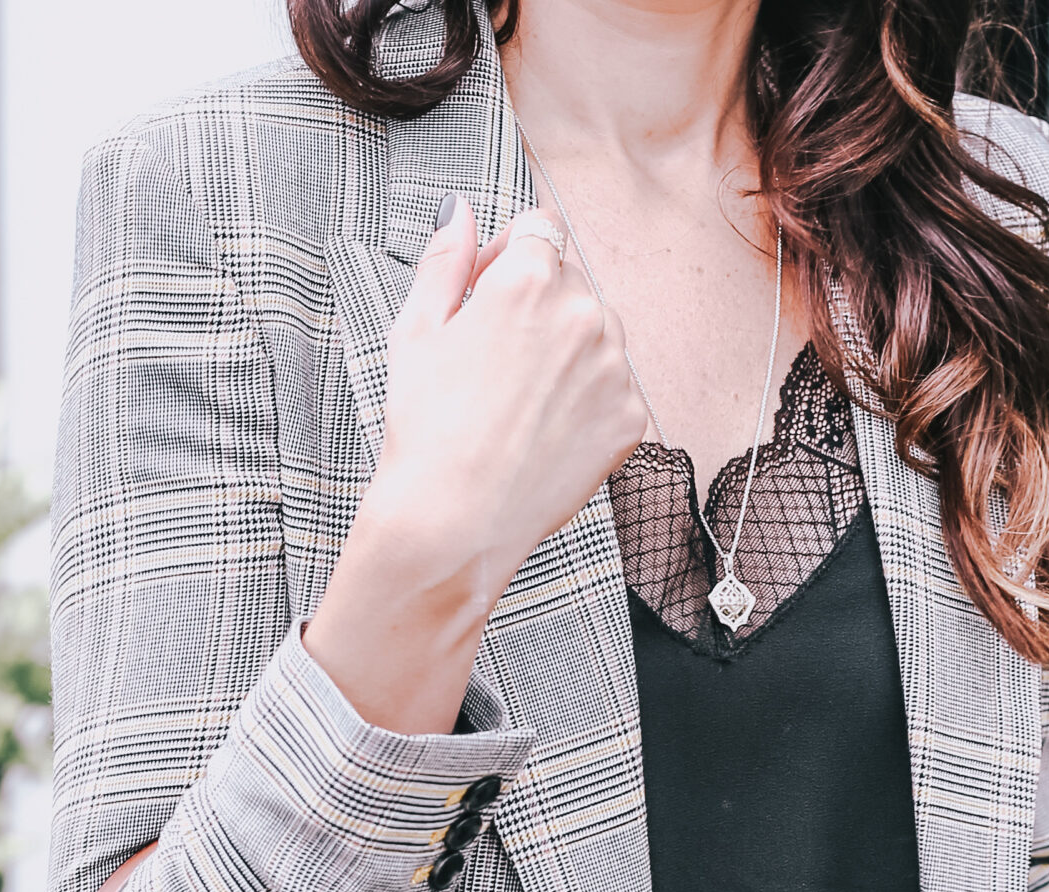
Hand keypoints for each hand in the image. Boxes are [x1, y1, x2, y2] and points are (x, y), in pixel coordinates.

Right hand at [304, 196, 650, 735]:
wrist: (453, 522)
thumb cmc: (425, 430)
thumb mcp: (417, 331)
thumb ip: (445, 261)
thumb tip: (459, 210)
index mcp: (530, 277)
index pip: (541, 230)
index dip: (510, 258)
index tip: (488, 294)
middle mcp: (584, 312)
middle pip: (572, 284)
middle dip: (540, 310)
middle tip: (497, 368)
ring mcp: (614, 367)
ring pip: (598, 337)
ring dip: (569, 355)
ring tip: (521, 407)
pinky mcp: (631, 419)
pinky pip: (615, 392)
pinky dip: (588, 407)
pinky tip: (546, 436)